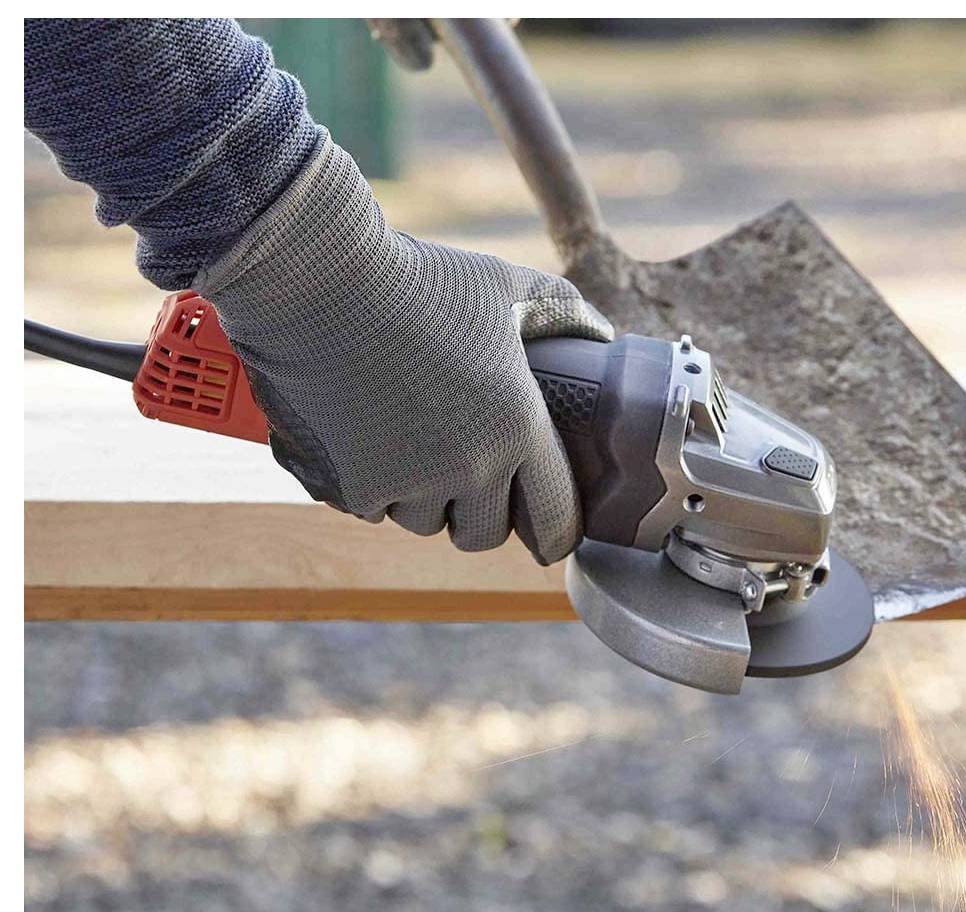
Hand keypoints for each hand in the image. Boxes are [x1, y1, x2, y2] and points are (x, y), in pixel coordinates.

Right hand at [195, 133, 611, 563]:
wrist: (320, 279)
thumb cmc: (419, 278)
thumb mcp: (507, 286)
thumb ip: (563, 315)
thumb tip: (601, 336)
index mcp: (518, 427)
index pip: (554, 518)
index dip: (555, 532)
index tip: (548, 536)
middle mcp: (469, 468)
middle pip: (483, 534)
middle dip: (479, 515)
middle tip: (469, 484)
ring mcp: (407, 482)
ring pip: (424, 523)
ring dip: (423, 500)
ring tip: (416, 452)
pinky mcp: (351, 488)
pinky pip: (374, 510)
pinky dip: (374, 488)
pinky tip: (372, 445)